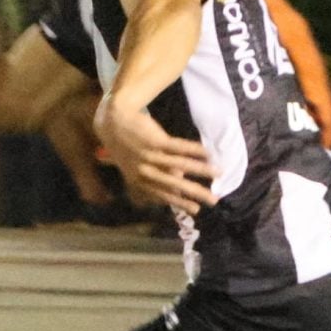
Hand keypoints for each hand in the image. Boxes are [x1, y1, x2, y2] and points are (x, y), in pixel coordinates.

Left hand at [95, 99, 213, 210]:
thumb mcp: (134, 166)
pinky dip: (194, 150)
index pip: (162, 195)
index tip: (196, 210)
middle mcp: (143, 171)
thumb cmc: (125, 145)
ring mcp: (149, 156)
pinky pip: (178, 147)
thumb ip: (153, 176)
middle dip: (194, 193)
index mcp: (137, 181)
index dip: (180, 202)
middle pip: (173, 184)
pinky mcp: (154, 140)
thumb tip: (178, 179)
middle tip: (213, 200)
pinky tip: (207, 153)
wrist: (113, 120)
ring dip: (201, 170)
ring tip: (217, 174)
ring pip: (180, 165)